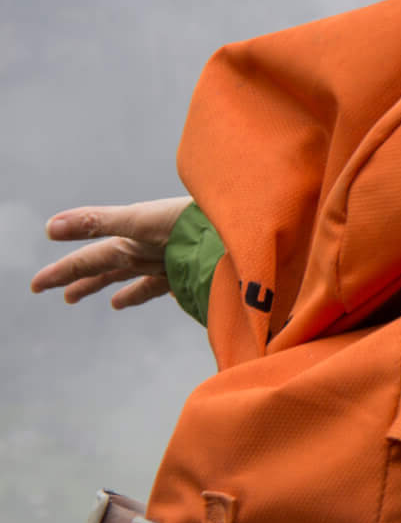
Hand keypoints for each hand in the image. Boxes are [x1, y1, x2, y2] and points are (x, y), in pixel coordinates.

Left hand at [29, 196, 190, 308]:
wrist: (243, 242)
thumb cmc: (193, 227)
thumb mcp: (141, 218)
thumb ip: (97, 221)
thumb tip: (49, 227)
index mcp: (131, 249)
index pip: (88, 262)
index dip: (62, 273)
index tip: (36, 286)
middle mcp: (148, 260)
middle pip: (110, 272)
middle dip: (87, 282)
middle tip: (67, 297)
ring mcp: (173, 267)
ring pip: (141, 280)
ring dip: (125, 289)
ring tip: (115, 304)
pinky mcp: (198, 268)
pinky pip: (176, 282)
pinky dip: (167, 288)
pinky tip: (169, 294)